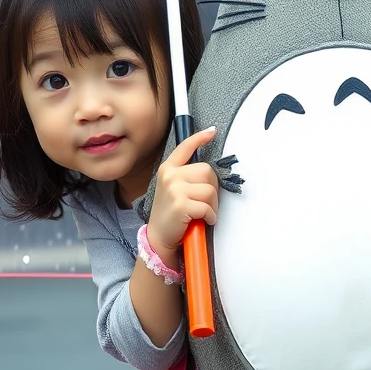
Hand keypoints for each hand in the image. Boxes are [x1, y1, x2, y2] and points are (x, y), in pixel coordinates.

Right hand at [147, 127, 219, 255]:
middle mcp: (170, 175)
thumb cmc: (169, 214)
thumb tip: (207, 171)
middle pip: (207, 171)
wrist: (158, 238)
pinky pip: (207, 207)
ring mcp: (174, 189)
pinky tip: (204, 221)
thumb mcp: (171, 188)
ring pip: (210, 190)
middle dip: (212, 188)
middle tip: (205, 202)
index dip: (200, 138)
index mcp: (168, 169)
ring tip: (203, 213)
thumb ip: (185, 176)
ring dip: (212, 205)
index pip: (185, 147)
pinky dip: (210, 216)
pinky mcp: (181, 205)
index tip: (211, 131)